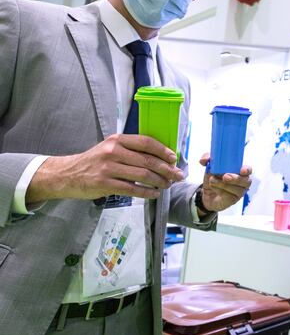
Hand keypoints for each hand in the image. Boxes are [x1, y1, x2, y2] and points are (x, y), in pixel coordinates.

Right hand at [27, 134, 183, 202]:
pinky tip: (154, 194)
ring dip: (159, 181)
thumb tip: (159, 156)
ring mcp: (108, 168)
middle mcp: (113, 151)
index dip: (163, 151)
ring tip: (167, 185)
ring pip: (142, 175)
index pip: (146, 142)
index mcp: (117, 140)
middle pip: (148, 160)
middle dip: (167, 169)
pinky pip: (132, 189)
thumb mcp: (110, 148)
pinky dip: (147, 192)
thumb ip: (131, 150)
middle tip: (177, 175)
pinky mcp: (104, 184)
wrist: (67, 174)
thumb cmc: (94, 161)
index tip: (173, 158)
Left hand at [198, 154, 251, 211]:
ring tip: (212, 180)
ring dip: (222, 184)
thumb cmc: (214, 178)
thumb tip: (204, 160)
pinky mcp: (232, 200)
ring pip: (236, 189)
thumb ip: (207, 159)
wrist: (207, 193)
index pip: (248, 170)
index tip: (242, 170)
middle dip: (236, 179)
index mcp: (239, 172)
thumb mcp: (209, 166)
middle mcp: (242, 182)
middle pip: (246, 181)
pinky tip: (213, 187)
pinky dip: (219, 190)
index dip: (247, 170)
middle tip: (225, 176)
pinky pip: (228, 195)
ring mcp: (238, 192)